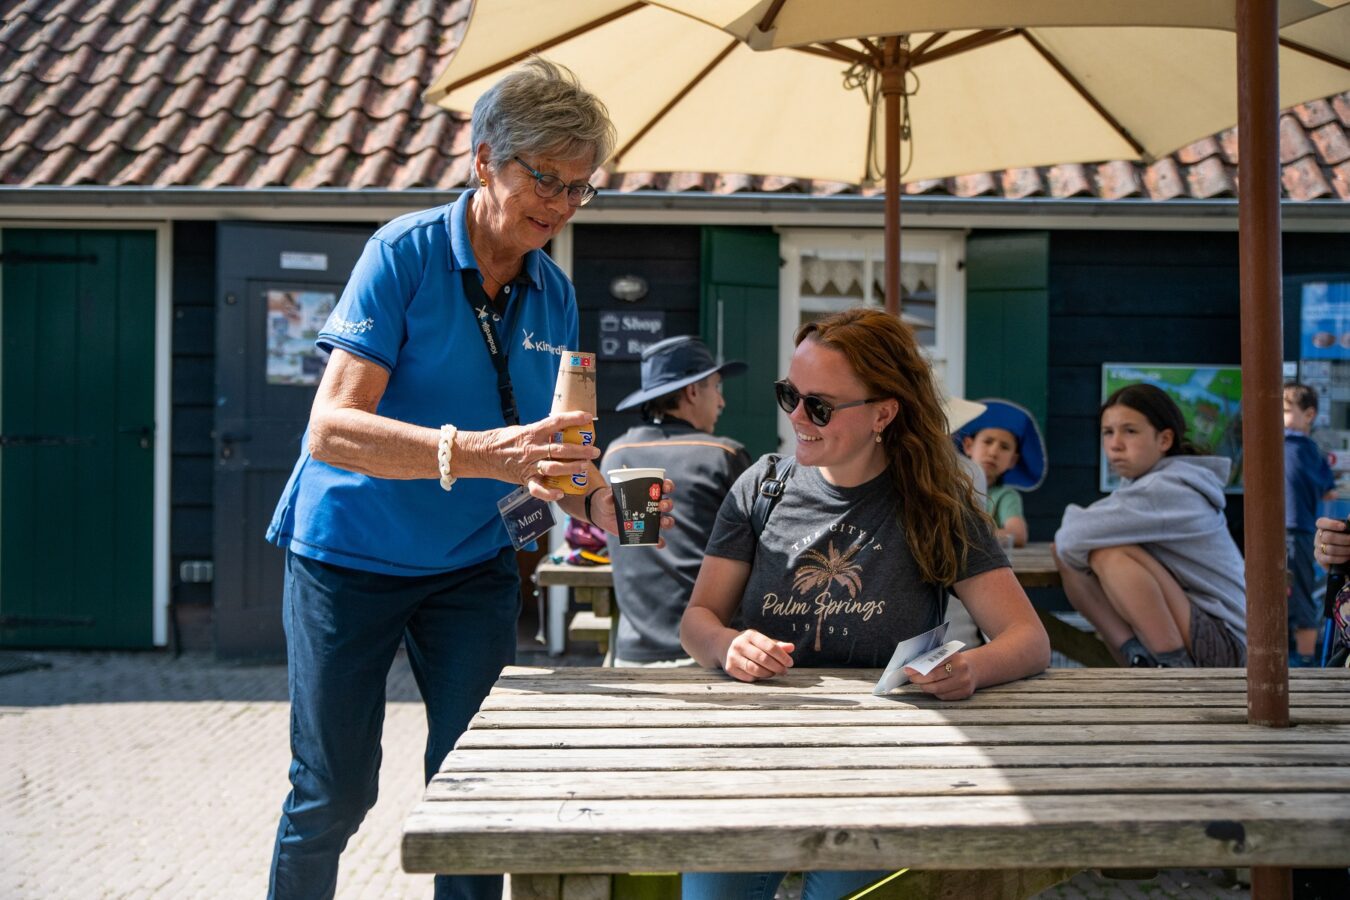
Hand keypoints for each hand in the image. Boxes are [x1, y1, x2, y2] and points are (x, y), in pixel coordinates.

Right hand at [457, 410, 597, 500]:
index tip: (588, 418)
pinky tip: (560, 494)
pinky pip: (538, 489)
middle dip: (581, 451)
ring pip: (554, 468)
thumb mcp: (523, 430)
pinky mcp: (524, 479)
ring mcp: (528, 465)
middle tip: (594, 452)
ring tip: (584, 468)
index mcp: (533, 432)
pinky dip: (549, 493)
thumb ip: (541, 432)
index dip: (574, 419)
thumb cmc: (505, 440)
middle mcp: (533, 448)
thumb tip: (561, 428)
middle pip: (561, 449)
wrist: (483, 453)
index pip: (557, 422)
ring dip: (571, 468)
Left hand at [587, 479, 676, 546]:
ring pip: (665, 520)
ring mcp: (650, 520)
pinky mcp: (645, 532)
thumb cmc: (608, 499)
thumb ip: (609, 494)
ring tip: (663, 522)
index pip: (662, 487)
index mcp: (647, 492)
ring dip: (668, 521)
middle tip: (661, 506)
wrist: (602, 514)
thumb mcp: (607, 495)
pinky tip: (658, 543)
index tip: (666, 487)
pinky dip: (660, 542)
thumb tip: (611, 493)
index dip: (668, 486)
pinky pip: (657, 538)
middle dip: (668, 504)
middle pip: (667, 504)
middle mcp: (652, 505)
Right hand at [721, 629, 794, 682]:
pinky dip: (758, 678)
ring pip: (755, 670)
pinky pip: (748, 677)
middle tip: (784, 671)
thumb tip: (791, 648)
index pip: (769, 646)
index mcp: (750, 635)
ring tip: (774, 673)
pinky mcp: (730, 668)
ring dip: (768, 673)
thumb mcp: (761, 640)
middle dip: (777, 667)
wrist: (723, 645)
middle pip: (763, 659)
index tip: (790, 663)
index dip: (782, 656)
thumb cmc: (749, 644)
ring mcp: (733, 657)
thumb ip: (776, 644)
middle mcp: (740, 644)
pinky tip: (762, 675)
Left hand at [906, 652, 974, 700]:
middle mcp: (961, 669)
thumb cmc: (955, 661)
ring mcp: (964, 682)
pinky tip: (932, 688)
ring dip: (925, 687)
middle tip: (911, 678)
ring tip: (920, 683)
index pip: (933, 663)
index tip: (908, 670)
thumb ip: (932, 658)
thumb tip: (913, 666)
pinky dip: (935, 693)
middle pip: (934, 677)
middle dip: (919, 679)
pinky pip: (944, 696)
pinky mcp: (965, 693)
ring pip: (938, 689)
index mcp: (955, 656)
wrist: (974, 669)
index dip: (918, 669)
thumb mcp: (946, 654)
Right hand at [1314, 516, 1349, 568]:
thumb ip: (1349, 523)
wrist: (1345, 554)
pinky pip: (1329, 558)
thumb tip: (1349, 516)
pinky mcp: (1320, 558)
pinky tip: (1348, 557)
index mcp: (1324, 527)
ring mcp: (1318, 547)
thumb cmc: (1346, 539)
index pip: (1321, 523)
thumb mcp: (1347, 530)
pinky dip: (1340, 558)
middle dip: (1344, 540)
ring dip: (1345, 550)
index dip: (1331, 524)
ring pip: (1330, 549)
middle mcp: (1319, 536)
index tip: (1344, 526)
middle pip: (1328, 537)